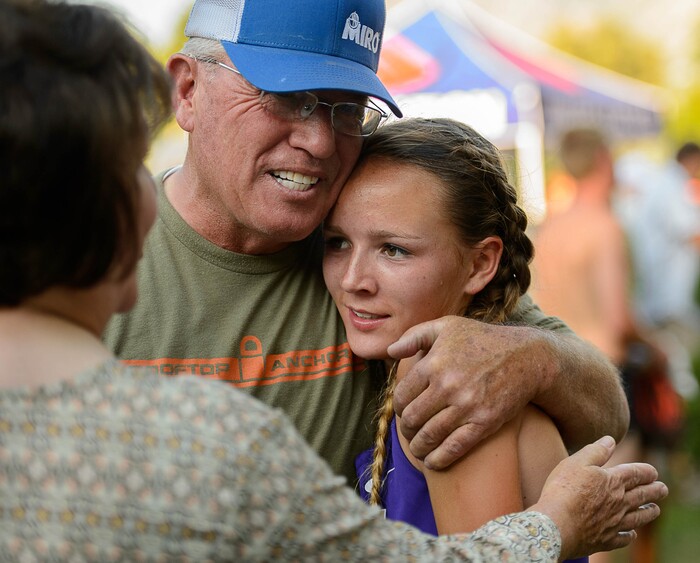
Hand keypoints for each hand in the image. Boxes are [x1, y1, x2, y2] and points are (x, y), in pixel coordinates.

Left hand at [388, 315, 547, 469]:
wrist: (526, 356)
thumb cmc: (482, 338)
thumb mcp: (446, 326)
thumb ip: (414, 336)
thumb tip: (391, 352)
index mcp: (433, 363)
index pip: (402, 396)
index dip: (398, 408)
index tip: (403, 411)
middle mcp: (446, 386)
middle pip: (412, 418)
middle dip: (406, 429)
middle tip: (409, 431)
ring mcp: (466, 406)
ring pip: (429, 436)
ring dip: (418, 447)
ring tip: (418, 448)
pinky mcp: (484, 422)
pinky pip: (454, 448)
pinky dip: (439, 459)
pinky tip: (432, 462)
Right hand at [533, 436, 667, 558]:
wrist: (557, 524)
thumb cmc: (564, 489)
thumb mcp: (576, 462)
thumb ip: (595, 451)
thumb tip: (610, 440)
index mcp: (613, 482)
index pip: (636, 474)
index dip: (646, 472)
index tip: (654, 472)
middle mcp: (619, 503)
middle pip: (642, 495)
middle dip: (654, 491)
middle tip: (663, 489)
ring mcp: (614, 523)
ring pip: (638, 517)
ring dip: (649, 512)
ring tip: (656, 509)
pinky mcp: (605, 540)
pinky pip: (624, 538)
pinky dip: (630, 535)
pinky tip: (631, 534)